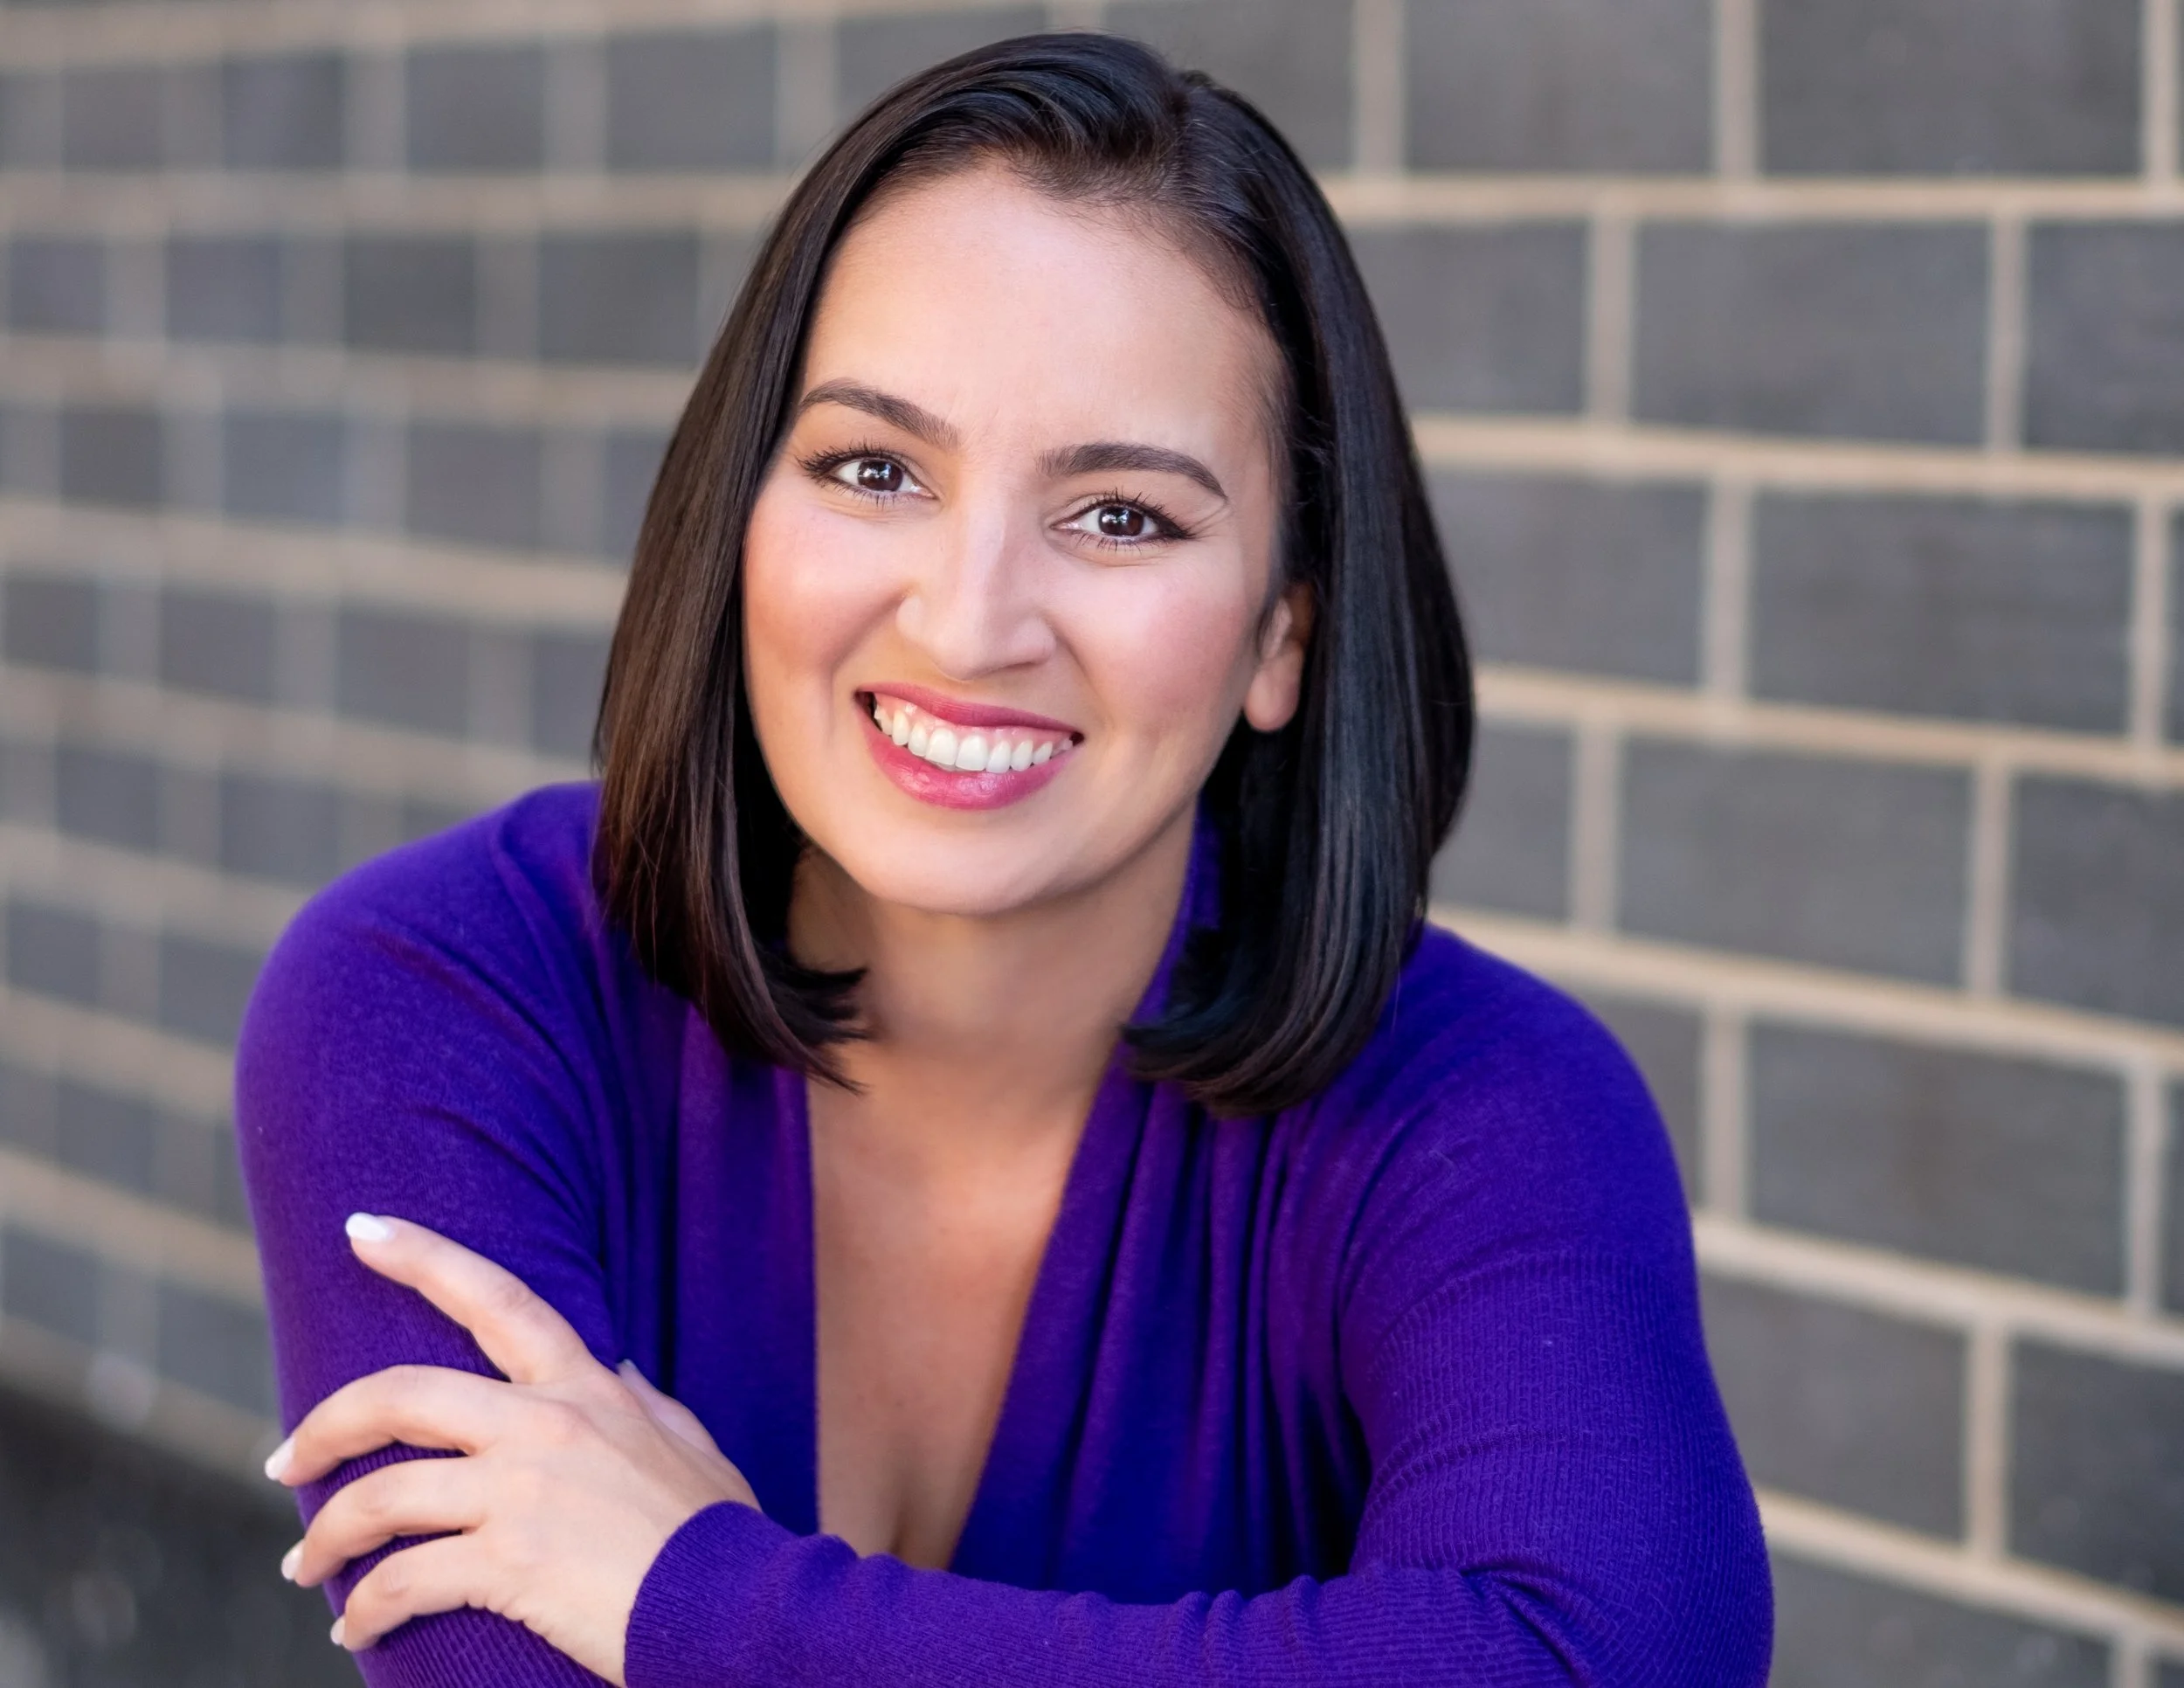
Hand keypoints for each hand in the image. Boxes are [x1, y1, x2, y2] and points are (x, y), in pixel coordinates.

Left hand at [268, 1213, 759, 1683]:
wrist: (738, 1608)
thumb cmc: (718, 1535)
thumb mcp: (688, 1446)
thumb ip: (643, 1401)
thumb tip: (614, 1360)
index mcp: (586, 1389)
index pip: (497, 1298)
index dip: (423, 1255)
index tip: (360, 1230)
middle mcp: (544, 1424)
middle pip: (398, 1395)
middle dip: (323, 1427)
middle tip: (283, 1460)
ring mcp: (522, 1491)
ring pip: (379, 1497)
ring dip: (326, 1537)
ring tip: (306, 1566)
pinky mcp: (508, 1562)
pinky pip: (401, 1582)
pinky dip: (362, 1611)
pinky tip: (354, 1632)